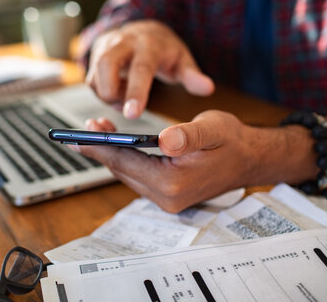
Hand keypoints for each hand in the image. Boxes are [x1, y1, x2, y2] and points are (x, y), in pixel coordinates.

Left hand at [70, 111, 315, 212]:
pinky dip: (125, 158)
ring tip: (97, 129)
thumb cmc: (232, 141)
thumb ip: (188, 135)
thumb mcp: (213, 128)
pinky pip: (137, 175)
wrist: (250, 159)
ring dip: (112, 152)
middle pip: (122, 169)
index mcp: (175, 183)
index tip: (76, 137)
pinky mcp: (166, 194)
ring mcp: (166, 199)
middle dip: (101, 148)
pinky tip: (118, 143)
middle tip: (85, 127)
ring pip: (127, 173)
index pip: (127, 162)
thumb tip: (165, 140)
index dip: (101, 147)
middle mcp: (167, 198)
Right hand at [86, 20, 214, 118]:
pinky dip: (103, 94)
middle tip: (124, 109)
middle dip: (110, 92)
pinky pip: (91, 81)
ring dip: (108, 95)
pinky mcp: (94, 57)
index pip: (140, 68)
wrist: (142, 30)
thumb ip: (192, 75)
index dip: (135, 92)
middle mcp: (123, 42)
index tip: (132, 115)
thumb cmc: (164, 50)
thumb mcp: (182, 59)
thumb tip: (207, 88)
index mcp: (148, 44)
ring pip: (94, 75)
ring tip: (126, 100)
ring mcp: (105, 48)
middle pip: (105, 64)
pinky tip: (119, 93)